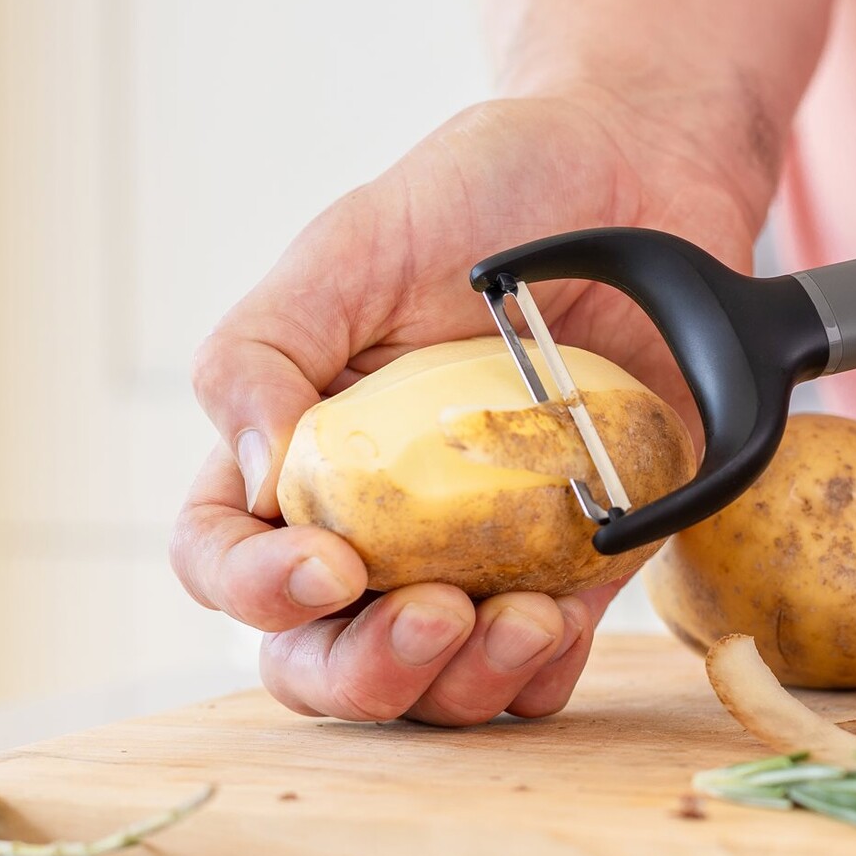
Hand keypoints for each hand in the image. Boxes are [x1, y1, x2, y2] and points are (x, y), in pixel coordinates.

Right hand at [171, 90, 761, 723]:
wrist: (632, 170)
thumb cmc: (479, 194)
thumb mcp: (348, 246)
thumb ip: (264, 351)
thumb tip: (255, 479)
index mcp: (293, 451)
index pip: (224, 557)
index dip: (255, 588)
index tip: (329, 565)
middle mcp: (374, 522)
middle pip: (320, 655)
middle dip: (364, 670)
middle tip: (433, 619)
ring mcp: (474, 555)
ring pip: (433, 686)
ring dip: (461, 684)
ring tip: (522, 622)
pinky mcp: (575, 567)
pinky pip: (543, 667)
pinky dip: (543, 672)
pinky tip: (561, 623)